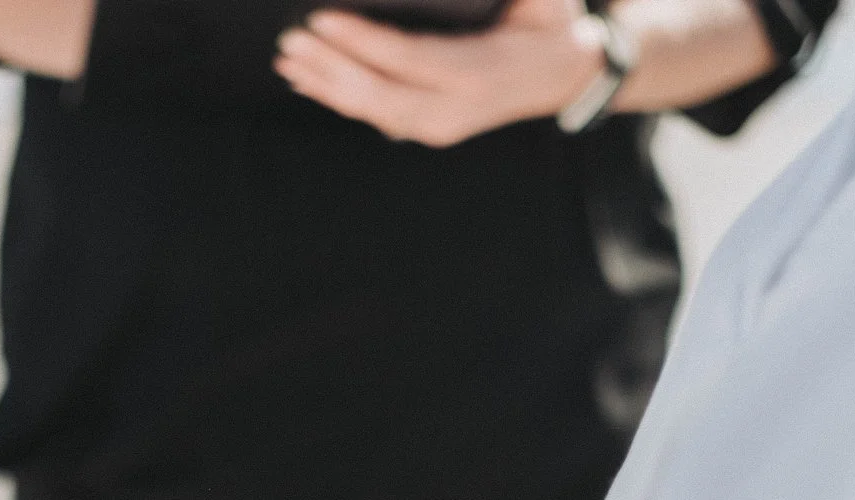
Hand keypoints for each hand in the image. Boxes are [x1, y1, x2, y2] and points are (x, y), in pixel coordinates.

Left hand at [276, 0, 607, 148]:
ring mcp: (441, 124)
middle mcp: (457, 108)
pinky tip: (307, 82)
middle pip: (381, 95)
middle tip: (289, 42)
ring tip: (288, 61)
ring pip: (373, 110)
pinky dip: (339, 96)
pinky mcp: (429, 126)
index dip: (363, 41)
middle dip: (330, 70)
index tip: (321, 20)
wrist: (567, 71)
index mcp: (483, 72)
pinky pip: (376, 114)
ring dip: (325, 85)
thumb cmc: (547, 18)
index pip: (410, 58)